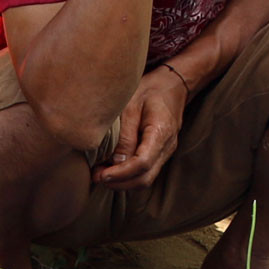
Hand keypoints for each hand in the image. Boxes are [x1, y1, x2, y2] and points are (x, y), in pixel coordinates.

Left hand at [95, 65, 188, 189]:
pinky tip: (112, 169)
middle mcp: (167, 147)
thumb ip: (125, 135)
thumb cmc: (149, 91)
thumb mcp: (131, 106)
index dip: (121, 173)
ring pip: (146, 179)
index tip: (101, 174)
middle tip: (96, 177)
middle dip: (119, 183)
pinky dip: (129, 177)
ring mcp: (166, 152)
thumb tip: (116, 161)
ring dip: (123, 183)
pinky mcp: (160, 154)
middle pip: (145, 178)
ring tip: (101, 174)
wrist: (171, 85)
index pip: (142, 163)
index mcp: (161, 132)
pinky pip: (146, 172)